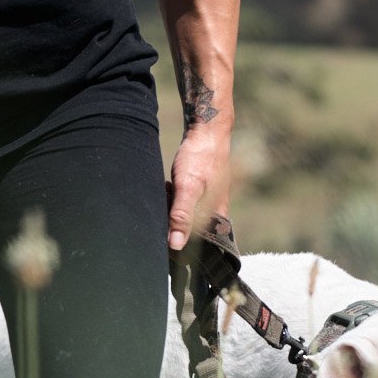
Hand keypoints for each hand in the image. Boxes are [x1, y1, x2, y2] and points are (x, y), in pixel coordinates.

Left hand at [168, 125, 232, 251]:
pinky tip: (168, 188)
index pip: (195, 246)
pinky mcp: (200, 194)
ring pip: (182, 220)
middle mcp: (214, 215)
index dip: (176, 245)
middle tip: (163, 205)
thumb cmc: (200, 158)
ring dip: (169, 211)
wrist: (207, 131)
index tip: (161, 235)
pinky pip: (182, 207)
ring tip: (167, 192)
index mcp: (216, 219)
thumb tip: (175, 245)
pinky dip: (171, 201)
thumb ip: (182, 216)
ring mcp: (208, 205)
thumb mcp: (188, 187)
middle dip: (170, 225)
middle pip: (188, 234)